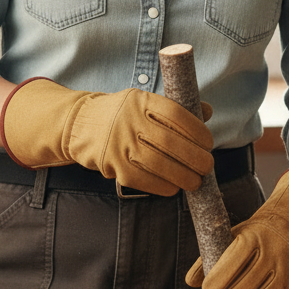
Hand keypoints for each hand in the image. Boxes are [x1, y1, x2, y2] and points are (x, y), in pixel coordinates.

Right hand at [1, 78, 213, 195]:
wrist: (81, 124)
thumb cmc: (122, 113)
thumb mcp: (144, 101)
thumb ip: (174, 107)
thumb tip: (207, 111)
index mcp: (141, 100)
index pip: (176, 114)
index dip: (196, 131)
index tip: (208, 142)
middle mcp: (130, 120)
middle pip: (170, 142)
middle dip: (195, 157)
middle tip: (208, 165)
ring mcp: (120, 144)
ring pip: (158, 164)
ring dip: (183, 176)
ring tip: (195, 181)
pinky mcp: (113, 165)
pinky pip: (144, 180)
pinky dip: (163, 186)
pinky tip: (174, 187)